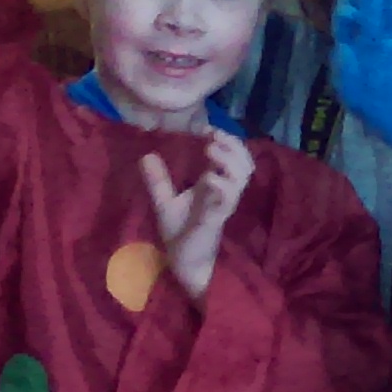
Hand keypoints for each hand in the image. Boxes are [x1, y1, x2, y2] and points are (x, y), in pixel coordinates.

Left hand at [142, 134, 254, 301]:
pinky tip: (208, 178)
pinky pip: (228, 199)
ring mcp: (223, 204)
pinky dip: (221, 185)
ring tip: (210, 149)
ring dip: (229, 160)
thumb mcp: (165, 202)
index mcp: (215, 184)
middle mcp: (224, 192)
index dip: (225, 138)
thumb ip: (158, 181)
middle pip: (245, 161)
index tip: (205, 128)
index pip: (232, 155)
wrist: (184, 263)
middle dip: (233, 145)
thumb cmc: (181, 234)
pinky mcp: (217, 218)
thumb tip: (146, 155)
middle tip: (213, 135)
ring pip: (242, 177)